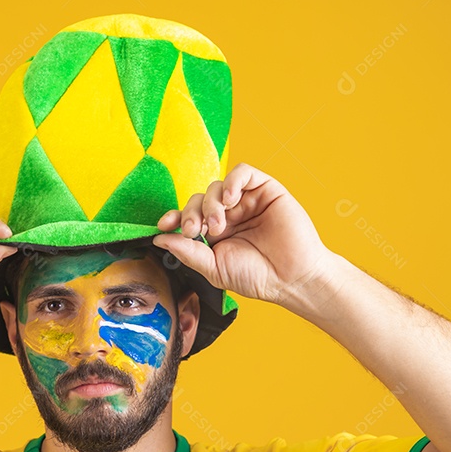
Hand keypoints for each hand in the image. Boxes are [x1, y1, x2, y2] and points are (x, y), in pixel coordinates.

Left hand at [151, 163, 337, 310]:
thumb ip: (187, 252)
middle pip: (198, 199)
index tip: (164, 224)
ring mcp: (246, 201)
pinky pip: (243, 173)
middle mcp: (229, 214)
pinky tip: (229, 199)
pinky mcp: (265, 190)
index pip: (188, 216)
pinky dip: (231, 182)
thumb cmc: (257, 276)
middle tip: (194, 231)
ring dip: (210, 204)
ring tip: (218, 225)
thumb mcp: (214, 268)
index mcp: (214, 233)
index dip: (173, 216)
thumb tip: (159, 239)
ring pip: (216, 186)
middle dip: (190, 213)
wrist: (291, 278)